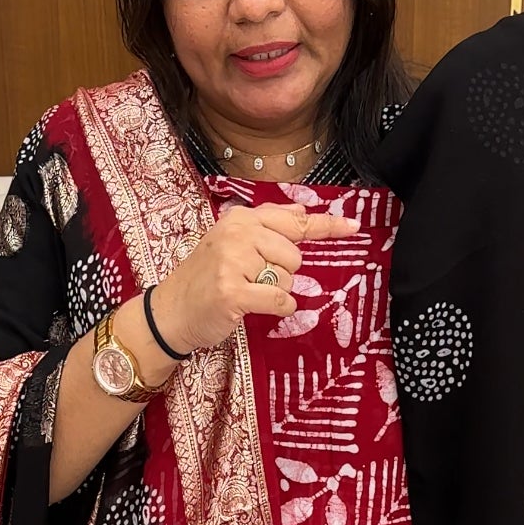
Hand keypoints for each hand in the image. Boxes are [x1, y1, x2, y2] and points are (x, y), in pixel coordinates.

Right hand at [149, 201, 360, 354]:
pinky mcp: (233, 291)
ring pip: (287, 280)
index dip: (327, 226)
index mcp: (241, 219)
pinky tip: (253, 306)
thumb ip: (267, 228)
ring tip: (245, 291)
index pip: (294, 221)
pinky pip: (279, 300)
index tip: (354, 226)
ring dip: (274, 292)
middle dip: (281, 273)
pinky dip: (276, 308)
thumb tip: (301, 212)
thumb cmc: (204, 280)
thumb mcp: (232, 243)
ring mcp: (234, 261)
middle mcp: (238, 233)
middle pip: (295, 256)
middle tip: (251, 279)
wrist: (169, 312)